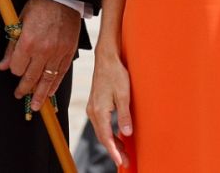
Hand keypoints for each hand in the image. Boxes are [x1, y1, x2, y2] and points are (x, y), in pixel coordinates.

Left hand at [0, 0, 79, 111]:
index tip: (15, 70)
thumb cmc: (38, 6)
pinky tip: (49, 93)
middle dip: (24, 89)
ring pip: (47, 80)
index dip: (15, 71)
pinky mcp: (68, 53)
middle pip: (31, 77)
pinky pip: (60, 74)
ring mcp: (57, 53)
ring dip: (40, 95)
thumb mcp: (19, 22)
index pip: (18, 68)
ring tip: (35, 106)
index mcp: (27, 42)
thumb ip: (11, 46)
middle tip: (19, 95)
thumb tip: (3, 66)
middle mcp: (43, 50)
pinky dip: (54, 85)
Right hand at [85, 46, 132, 168]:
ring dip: (111, 143)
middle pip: (102, 137)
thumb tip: (126, 133)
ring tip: (122, 153)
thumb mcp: (124, 94)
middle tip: (124, 161)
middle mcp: (93, 111)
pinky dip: (108, 133)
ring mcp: (93, 108)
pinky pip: (100, 124)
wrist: (106, 58)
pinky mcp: (95, 104)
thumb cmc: (115, 73)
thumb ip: (124, 115)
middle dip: (113, 150)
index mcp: (99, 111)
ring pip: (101, 131)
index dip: (113, 151)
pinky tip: (116, 137)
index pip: (106, 137)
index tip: (120, 162)